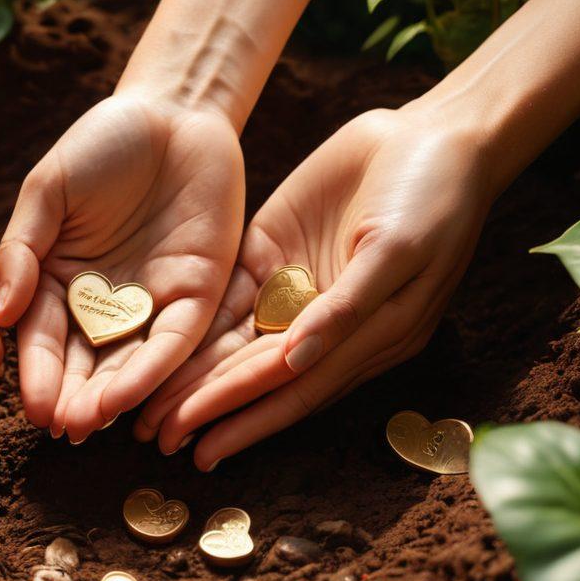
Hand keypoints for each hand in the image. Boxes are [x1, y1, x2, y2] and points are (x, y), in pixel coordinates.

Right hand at [0, 94, 244, 441]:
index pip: (45, 340)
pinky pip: (174, 342)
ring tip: (89, 424)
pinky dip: (154, 371)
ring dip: (111, 397)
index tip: (29, 409)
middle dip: (73, 398)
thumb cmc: (102, 144)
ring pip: (130, 363)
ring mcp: (153, 303)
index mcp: (62, 282)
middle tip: (61, 430)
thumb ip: (22, 251)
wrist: (174, 112)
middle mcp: (106, 304)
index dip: (38, 376)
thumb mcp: (47, 192)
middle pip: (87, 363)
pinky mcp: (199, 296)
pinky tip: (132, 397)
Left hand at [137, 107, 494, 469]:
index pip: (294, 389)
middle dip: (204, 408)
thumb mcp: (399, 251)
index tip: (202, 450)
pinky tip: (157, 347)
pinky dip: (195, 325)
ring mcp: (297, 290)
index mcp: (368, 339)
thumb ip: (347, 308)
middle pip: (254, 376)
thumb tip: (297, 362)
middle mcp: (325, 326)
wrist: (436, 130)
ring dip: (191, 377)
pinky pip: (228, 297)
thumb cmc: (435, 196)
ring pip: (233, 344)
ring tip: (143, 410)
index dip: (247, 420)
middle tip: (150, 437)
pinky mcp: (272, 254)